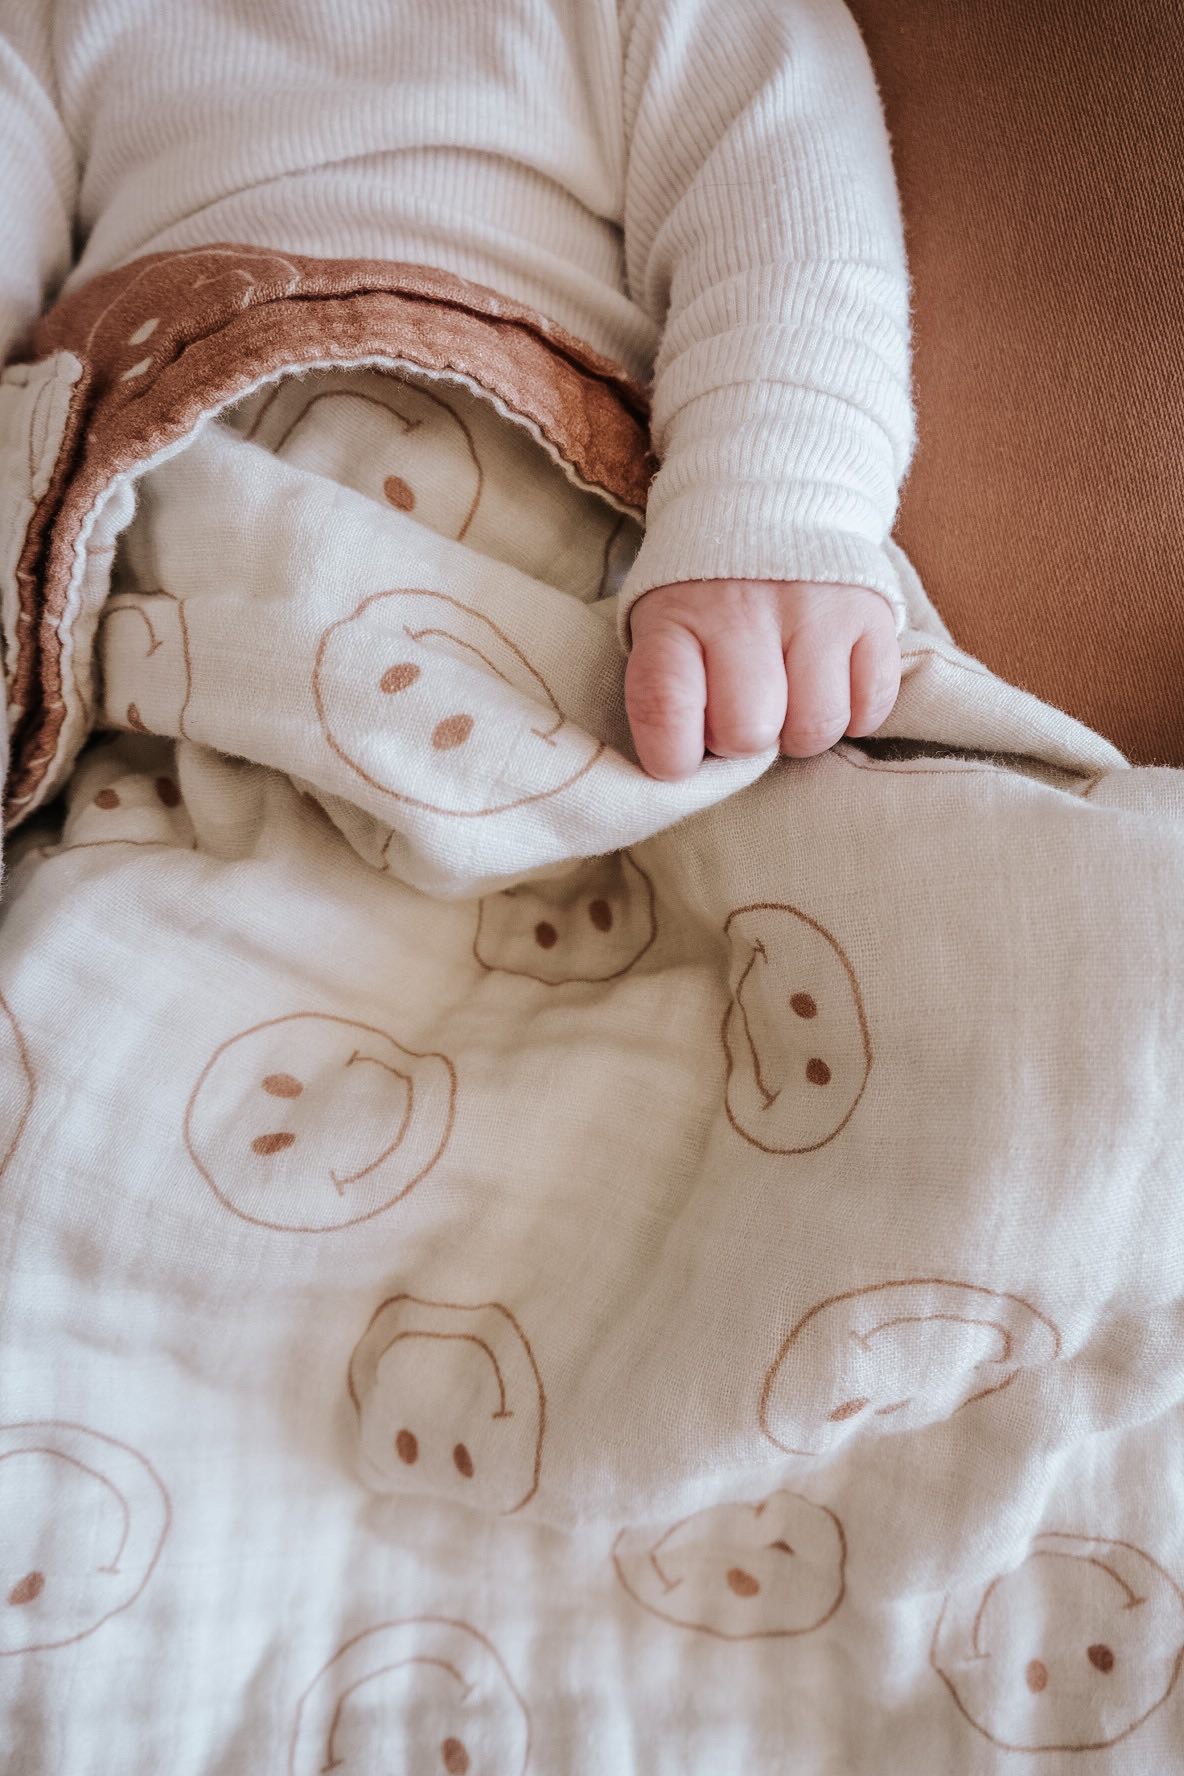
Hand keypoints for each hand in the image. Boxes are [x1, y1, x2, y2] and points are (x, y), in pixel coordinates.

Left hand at [625, 578, 900, 780]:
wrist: (770, 504)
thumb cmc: (705, 598)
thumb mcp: (661, 630)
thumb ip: (669, 696)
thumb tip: (690, 772)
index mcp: (675, 618)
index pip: (665, 708)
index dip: (673, 756)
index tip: (681, 755)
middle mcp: (744, 609)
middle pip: (750, 730)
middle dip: (744, 740)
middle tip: (743, 710)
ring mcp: (814, 607)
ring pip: (817, 725)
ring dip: (802, 730)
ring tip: (789, 697)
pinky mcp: (871, 611)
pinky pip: (872, 704)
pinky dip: (855, 712)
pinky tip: (831, 684)